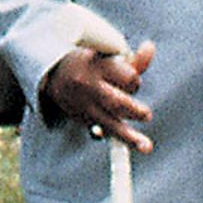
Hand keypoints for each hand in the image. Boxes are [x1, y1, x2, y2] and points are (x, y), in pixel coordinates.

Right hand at [37, 40, 155, 146]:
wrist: (52, 74)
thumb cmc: (90, 64)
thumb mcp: (108, 57)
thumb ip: (132, 58)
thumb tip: (150, 47)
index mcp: (97, 66)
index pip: (125, 77)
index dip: (134, 81)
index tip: (132, 82)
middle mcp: (90, 86)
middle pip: (115, 101)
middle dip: (134, 110)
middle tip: (147, 115)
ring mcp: (85, 105)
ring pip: (109, 122)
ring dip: (129, 136)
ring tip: (146, 146)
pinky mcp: (84, 118)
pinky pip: (101, 131)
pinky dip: (113, 138)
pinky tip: (123, 155)